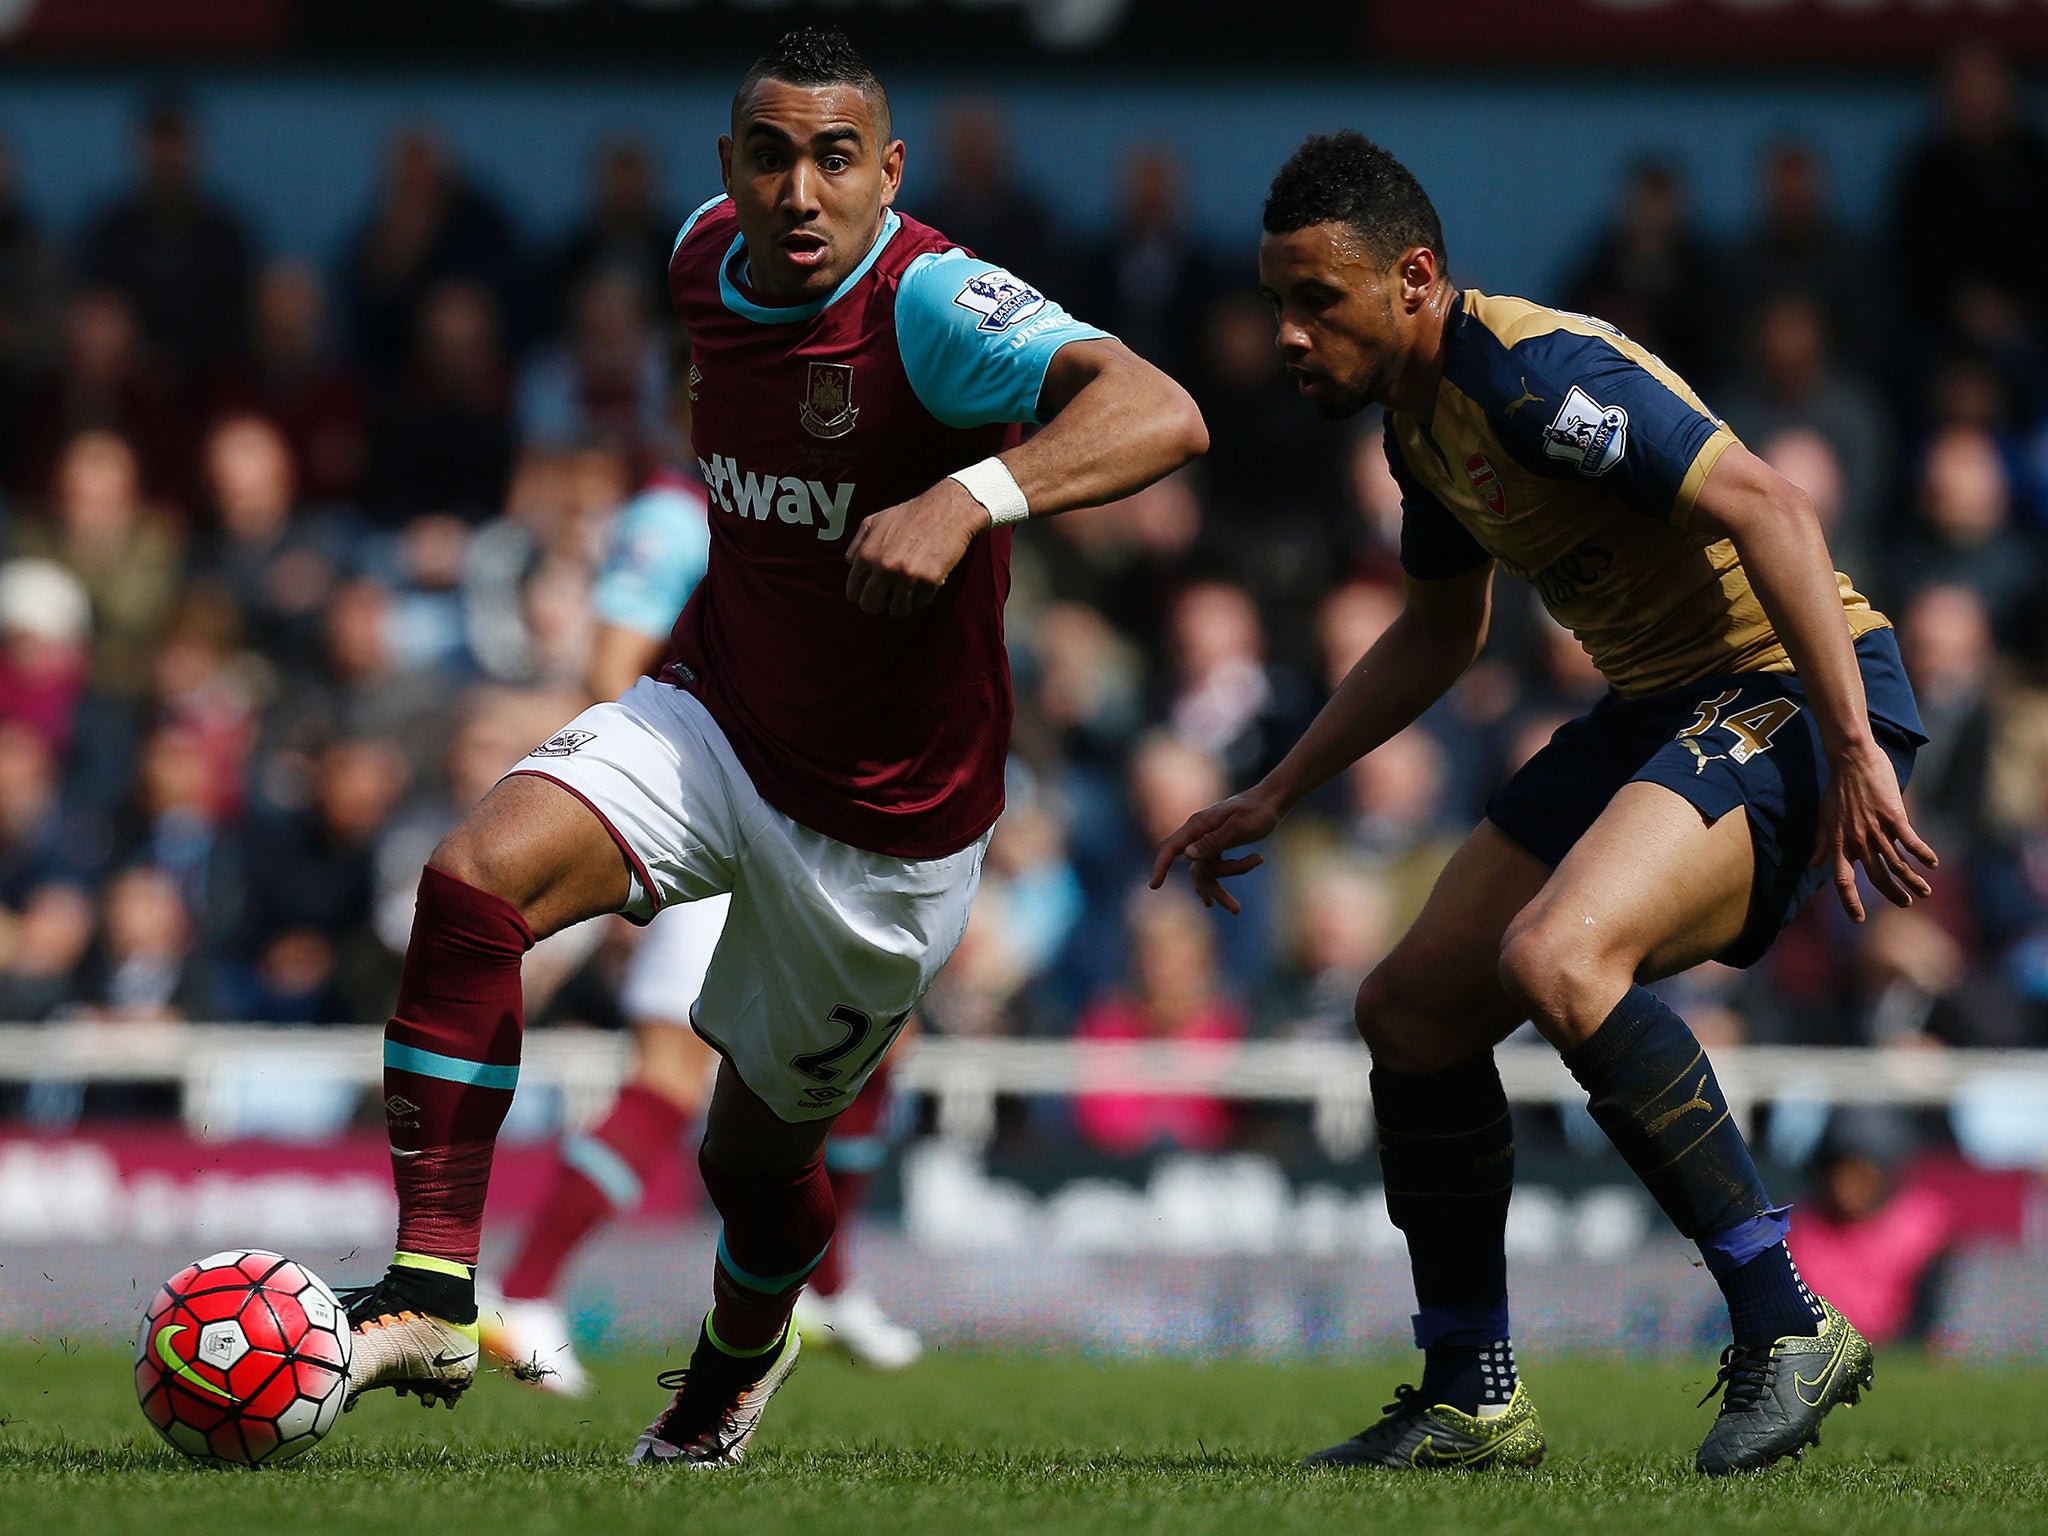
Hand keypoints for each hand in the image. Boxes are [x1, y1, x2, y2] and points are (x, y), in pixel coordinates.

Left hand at [843, 480, 987, 616]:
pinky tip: (927, 577)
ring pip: (897, 610)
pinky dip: (924, 594)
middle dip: (880, 603)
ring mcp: (907, 575)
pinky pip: (921, 602)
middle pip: (870, 606)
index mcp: (867, 555)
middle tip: (891, 594)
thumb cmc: (910, 514)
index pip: (853, 592)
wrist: (946, 509)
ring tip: (910, 586)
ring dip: (903, 602)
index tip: (874, 591)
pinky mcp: (929, 580)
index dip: (863, 594)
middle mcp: (884, 567)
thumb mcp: (874, 521)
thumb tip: (851, 564)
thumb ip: (857, 544)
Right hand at [1146, 787, 1283, 914]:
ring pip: (1207, 871)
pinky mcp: (1217, 844)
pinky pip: (1215, 867)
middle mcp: (1199, 832)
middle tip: (1235, 909)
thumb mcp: (1238, 827)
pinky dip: (1228, 876)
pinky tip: (1227, 901)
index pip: (1172, 846)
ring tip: (1239, 906)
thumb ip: (1213, 841)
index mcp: (1199, 824)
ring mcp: (1207, 839)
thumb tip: (1186, 854)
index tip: (1154, 886)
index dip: (1161, 866)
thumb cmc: (1257, 812)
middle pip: (1195, 867)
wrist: (1271, 800)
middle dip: (1211, 889)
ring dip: (1223, 886)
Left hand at [1813, 736, 1938, 921]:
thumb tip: (1814, 864)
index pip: (1843, 881)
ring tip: (1924, 892)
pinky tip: (1933, 864)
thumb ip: (1822, 843)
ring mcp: (1876, 829)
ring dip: (1912, 881)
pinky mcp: (1894, 816)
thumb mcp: (1824, 818)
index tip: (1859, 919)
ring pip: (1897, 864)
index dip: (1850, 902)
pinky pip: (1910, 841)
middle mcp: (1857, 841)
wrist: (1851, 760)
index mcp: (1839, 843)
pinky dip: (1922, 854)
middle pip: (1876, 877)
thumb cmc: (1838, 789)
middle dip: (1892, 894)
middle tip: (1905, 904)